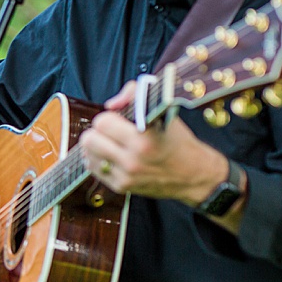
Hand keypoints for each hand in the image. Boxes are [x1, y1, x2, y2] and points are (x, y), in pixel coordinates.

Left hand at [78, 80, 226, 204]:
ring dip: (95, 146)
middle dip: (97, 131)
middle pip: (89, 140)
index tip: (117, 119)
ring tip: (109, 143)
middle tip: (109, 131)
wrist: (193, 174)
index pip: (103, 122)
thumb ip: (133, 94)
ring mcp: (126, 175)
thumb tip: (111, 105)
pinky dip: (98, 161)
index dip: (108, 117)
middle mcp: (134, 159)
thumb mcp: (162, 110)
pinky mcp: (122, 187)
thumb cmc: (176, 140)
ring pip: (87, 155)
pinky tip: (111, 156)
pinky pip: (94, 170)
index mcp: (144, 137)